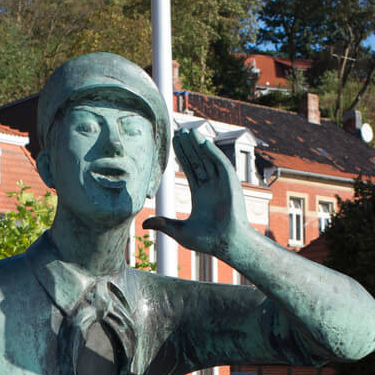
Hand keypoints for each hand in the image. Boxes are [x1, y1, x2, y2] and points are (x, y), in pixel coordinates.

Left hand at [143, 127, 246, 262]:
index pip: (190, 170)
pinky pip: (221, 163)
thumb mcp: (180, 231)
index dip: (183, 156)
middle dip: (189, 147)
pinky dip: (212, 151)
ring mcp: (222, 183)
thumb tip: (144, 225)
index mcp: (201, 195)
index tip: (174, 143)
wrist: (227, 244)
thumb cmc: (208, 241)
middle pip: (198, 161)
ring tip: (188, 131)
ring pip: (208, 159)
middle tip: (178, 132)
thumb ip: (163, 224)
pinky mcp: (231, 183)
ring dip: (199, 145)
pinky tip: (202, 141)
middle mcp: (212, 186)